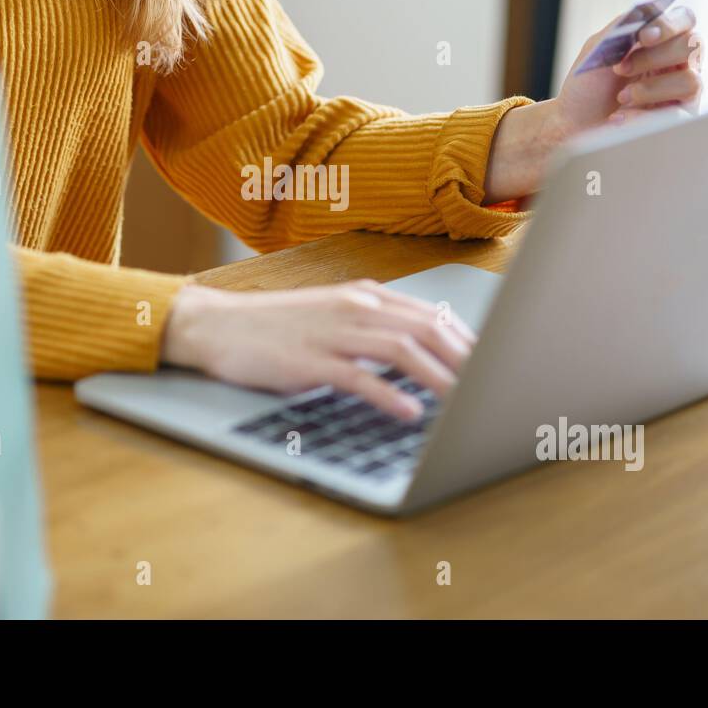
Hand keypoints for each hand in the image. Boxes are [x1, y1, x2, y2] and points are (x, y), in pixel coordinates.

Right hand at [160, 281, 474, 420]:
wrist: (217, 325)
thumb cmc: (275, 326)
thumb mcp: (331, 316)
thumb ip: (372, 327)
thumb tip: (417, 348)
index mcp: (363, 296)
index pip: (428, 314)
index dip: (464, 340)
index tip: (490, 363)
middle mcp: (353, 307)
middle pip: (424, 328)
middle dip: (463, 358)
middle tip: (490, 384)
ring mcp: (331, 332)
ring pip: (400, 349)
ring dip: (437, 376)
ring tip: (463, 400)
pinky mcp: (309, 360)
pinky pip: (358, 377)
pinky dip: (388, 394)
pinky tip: (409, 412)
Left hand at [483, 5, 701, 202]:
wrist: (575, 125)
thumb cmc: (588, 86)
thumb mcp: (598, 49)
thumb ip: (622, 27)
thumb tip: (645, 14)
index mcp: (662, 40)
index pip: (685, 19)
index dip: (669, 24)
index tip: (642, 36)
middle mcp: (679, 62)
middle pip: (692, 45)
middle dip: (653, 57)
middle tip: (620, 68)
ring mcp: (682, 91)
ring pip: (692, 80)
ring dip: (651, 88)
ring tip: (621, 97)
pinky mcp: (680, 119)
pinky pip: (679, 113)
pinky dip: (644, 114)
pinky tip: (620, 117)